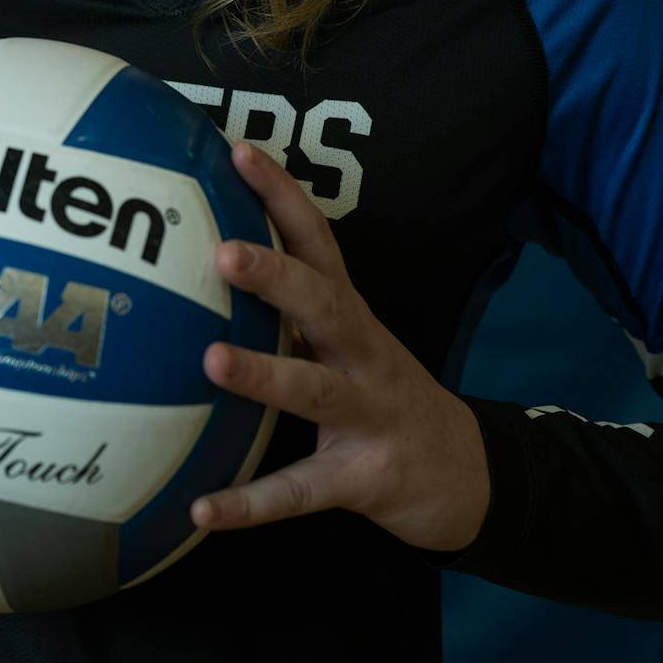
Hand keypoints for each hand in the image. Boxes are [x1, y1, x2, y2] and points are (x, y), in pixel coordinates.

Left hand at [190, 140, 490, 553]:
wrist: (467, 475)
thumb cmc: (380, 393)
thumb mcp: (345, 341)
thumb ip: (287, 306)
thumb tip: (195, 261)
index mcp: (351, 314)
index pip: (316, 240)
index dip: (281, 194)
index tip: (237, 151)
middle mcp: (363, 354)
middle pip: (324, 303)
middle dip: (275, 275)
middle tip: (222, 252)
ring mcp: (368, 415)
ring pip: (314, 389)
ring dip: (263, 374)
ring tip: (209, 360)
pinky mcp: (364, 478)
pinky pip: (301, 492)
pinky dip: (252, 502)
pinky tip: (202, 510)